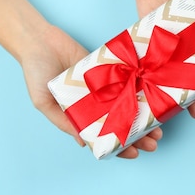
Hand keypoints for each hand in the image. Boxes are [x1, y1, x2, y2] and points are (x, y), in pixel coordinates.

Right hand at [20, 24, 161, 158]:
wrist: (38, 40)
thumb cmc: (35, 72)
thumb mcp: (43, 102)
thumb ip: (62, 121)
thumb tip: (83, 143)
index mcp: (80, 116)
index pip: (104, 137)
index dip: (119, 147)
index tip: (134, 154)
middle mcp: (95, 104)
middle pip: (122, 123)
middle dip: (139, 136)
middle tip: (154, 143)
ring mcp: (104, 87)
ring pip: (130, 105)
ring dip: (144, 117)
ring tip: (159, 127)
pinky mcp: (110, 68)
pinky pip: (128, 81)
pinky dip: (141, 90)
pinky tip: (154, 98)